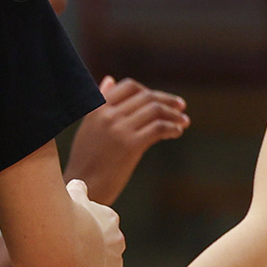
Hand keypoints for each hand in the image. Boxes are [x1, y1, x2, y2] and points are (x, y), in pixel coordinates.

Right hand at [66, 77, 189, 204]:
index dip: (150, 91)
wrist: (82, 186)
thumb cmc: (88, 158)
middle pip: (147, 97)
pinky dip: (173, 128)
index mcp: (97, 108)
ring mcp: (119, 129)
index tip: (162, 100)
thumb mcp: (90, 125)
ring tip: (183, 122)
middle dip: (168, 101)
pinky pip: (159, 128)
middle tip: (181, 108)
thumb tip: (110, 79)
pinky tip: (177, 133)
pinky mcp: (130, 144)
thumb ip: (102, 103)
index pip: (129, 86)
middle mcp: (107, 115)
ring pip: (156, 110)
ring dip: (174, 115)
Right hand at [67, 180, 122, 266]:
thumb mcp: (72, 198)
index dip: (89, 228)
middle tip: (72, 248)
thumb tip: (78, 184)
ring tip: (77, 265)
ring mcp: (114, 259)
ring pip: (111, 262)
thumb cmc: (66, 220)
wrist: (64, 246)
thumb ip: (77, 191)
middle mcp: (116, 238)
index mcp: (109, 219)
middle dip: (94, 246)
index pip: (104, 222)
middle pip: (108, 243)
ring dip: (97, 264)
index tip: (74, 230)